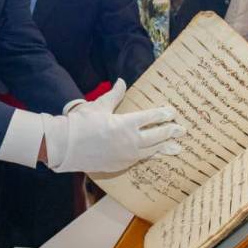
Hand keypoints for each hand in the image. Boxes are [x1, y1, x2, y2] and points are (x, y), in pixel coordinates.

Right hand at [42, 79, 183, 173]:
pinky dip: (149, 156)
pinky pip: (139, 160)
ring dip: (164, 148)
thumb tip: (122, 82)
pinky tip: (154, 155)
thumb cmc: (80, 123)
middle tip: (182, 130)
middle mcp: (130, 142)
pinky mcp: (119, 166)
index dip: (162, 115)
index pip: (150, 118)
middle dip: (170, 132)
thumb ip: (114, 95)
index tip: (172, 113)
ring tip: (177, 148)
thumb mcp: (98, 105)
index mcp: (126, 124)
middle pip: (156, 136)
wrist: (65, 146)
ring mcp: (126, 156)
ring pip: (151, 152)